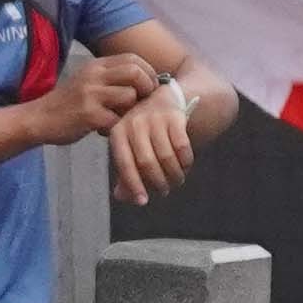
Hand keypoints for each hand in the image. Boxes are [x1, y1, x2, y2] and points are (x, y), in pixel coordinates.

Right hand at [44, 47, 159, 147]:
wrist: (39, 118)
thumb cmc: (67, 103)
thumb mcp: (87, 81)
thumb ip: (111, 78)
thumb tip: (144, 81)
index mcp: (96, 65)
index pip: (132, 58)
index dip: (148, 72)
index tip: (149, 86)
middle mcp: (94, 75)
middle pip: (135, 72)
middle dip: (147, 87)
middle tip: (144, 101)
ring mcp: (91, 95)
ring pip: (129, 96)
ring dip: (130, 110)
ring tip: (119, 116)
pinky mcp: (89, 115)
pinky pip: (117, 119)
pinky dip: (115, 126)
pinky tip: (103, 128)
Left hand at [102, 71, 204, 207]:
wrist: (164, 100)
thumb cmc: (143, 132)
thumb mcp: (130, 148)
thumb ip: (125, 173)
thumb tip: (121, 196)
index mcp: (117, 132)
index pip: (124, 164)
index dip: (133, 185)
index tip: (143, 201)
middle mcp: (133, 123)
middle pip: (147, 163)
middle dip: (158, 182)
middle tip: (164, 190)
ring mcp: (154, 118)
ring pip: (166, 157)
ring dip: (174, 175)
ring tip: (176, 180)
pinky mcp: (174, 116)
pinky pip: (182, 147)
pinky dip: (185, 162)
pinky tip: (185, 166)